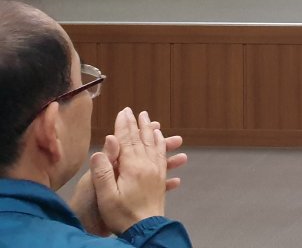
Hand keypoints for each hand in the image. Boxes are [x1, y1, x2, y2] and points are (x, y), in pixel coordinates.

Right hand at [72, 113, 185, 235]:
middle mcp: (147, 165)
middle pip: (142, 140)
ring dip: (151, 132)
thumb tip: (99, 150)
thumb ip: (103, 172)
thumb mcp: (106, 195)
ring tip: (151, 122)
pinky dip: (161, 146)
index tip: (123, 112)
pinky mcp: (159, 180)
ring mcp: (156, 172)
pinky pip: (161, 157)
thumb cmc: (121, 215)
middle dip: (138, 124)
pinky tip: (161, 142)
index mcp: (132, 167)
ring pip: (154, 146)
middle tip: (137, 111)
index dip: (124, 125)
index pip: (127, 141)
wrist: (145, 229)